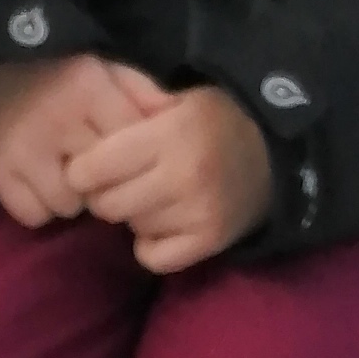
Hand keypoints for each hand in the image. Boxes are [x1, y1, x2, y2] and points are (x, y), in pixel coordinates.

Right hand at [0, 54, 168, 227]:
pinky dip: (39, 208)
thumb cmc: (52, 71)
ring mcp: (24, 151)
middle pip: (102, 182)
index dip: (132, 159)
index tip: (126, 160)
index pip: (130, 144)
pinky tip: (38, 186)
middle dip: (102, 182)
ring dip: (70, 199)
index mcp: (88, 88)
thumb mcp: (99, 67)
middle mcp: (57, 120)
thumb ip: (138, 91)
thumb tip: (174, 116)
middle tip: (92, 171)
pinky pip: (35, 216)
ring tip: (61, 176)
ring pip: (69, 206)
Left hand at [64, 84, 272, 273]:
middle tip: (122, 184)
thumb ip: (134, 112)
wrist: (275, 153)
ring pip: (132, 228)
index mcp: (171, 134)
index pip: (97, 167)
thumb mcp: (177, 100)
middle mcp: (183, 175)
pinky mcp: (207, 241)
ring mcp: (196, 212)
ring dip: (135, 215)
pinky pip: (153, 257)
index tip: (86, 169)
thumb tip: (84, 133)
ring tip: (155, 196)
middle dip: (106, 195)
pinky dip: (151, 245)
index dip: (83, 170)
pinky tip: (164, 224)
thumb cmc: (215, 121)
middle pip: (108, 204)